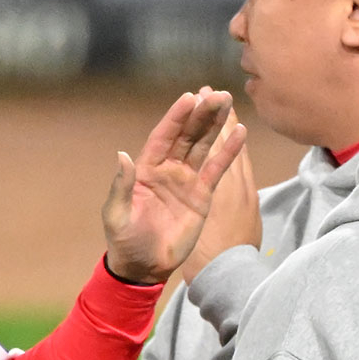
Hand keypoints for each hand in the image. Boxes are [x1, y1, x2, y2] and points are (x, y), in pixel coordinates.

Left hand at [102, 88, 245, 283]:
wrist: (144, 265)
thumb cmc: (125, 238)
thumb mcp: (117, 213)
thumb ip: (121, 184)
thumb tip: (122, 155)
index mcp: (146, 168)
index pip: (163, 136)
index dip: (176, 117)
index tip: (189, 97)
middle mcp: (168, 168)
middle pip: (187, 135)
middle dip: (201, 114)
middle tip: (217, 94)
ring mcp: (186, 180)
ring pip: (204, 146)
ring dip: (216, 125)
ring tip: (228, 101)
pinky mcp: (202, 195)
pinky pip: (217, 170)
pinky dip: (229, 152)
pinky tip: (241, 132)